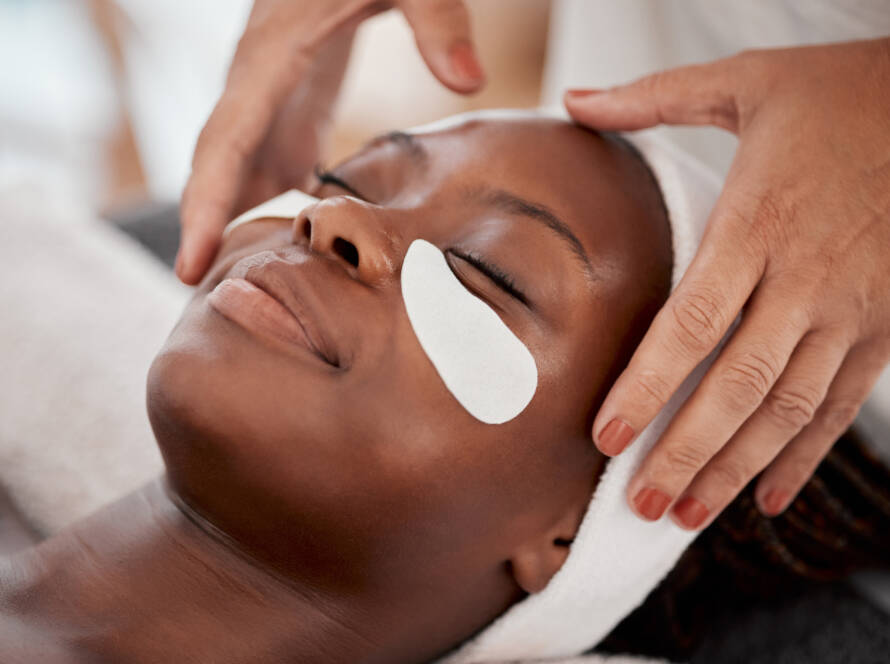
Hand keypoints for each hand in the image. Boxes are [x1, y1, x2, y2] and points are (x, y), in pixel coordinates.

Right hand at [176, 0, 483, 284]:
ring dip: (230, 225)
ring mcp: (269, 98)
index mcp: (269, 60)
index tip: (191, 263)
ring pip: (235, 170)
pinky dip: (267, 210)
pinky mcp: (292, 108)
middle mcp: (256, 84)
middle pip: (215, 166)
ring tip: (238, 290)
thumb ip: (437, 19)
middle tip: (199, 296)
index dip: (203, 205)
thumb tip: (471, 80)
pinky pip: (267, 166)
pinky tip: (283, 252)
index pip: (222, 142)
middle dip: (204, 227)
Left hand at [565, 37, 889, 527]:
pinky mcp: (885, 327)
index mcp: (758, 225)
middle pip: (736, 387)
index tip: (606, 436)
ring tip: (685, 515)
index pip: (691, 324)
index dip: (647, 387)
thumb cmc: (842, 93)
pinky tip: (767, 498)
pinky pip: (842, 405)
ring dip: (734, 469)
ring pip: (788, 410)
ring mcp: (851, 311)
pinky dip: (804, 457)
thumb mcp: (746, 82)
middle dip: (685, 453)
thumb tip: (573, 101)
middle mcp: (804, 280)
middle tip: (638, 504)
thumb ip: (654, 98)